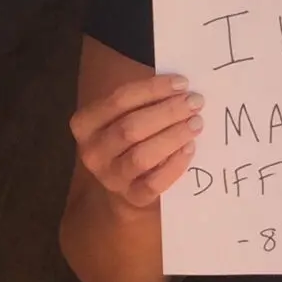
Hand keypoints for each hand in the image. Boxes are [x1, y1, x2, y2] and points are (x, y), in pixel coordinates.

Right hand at [69, 73, 203, 210]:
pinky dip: (174, 164)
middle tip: (195, 102)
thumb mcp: (127, 115)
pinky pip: (154, 182)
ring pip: (141, 156)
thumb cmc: (131, 139)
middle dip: (167, 112)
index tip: (182, 83)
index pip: (119, 100)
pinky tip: (190, 148)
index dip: (153, 89)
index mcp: (85, 124)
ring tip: (196, 123)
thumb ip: (146, 100)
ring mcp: (110, 178)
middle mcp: (92, 152)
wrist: (126, 187)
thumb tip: (180, 88)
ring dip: (173, 136)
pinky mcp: (131, 198)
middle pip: (131, 128)